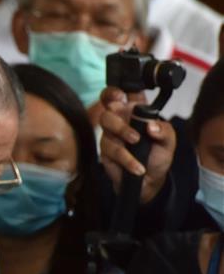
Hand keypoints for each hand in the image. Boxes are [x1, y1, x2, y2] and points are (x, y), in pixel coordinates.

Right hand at [98, 86, 175, 204]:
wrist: (149, 181)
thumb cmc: (157, 156)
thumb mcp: (168, 142)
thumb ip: (165, 130)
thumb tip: (151, 126)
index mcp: (134, 113)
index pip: (120, 95)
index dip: (115, 91)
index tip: (120, 95)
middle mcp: (119, 120)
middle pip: (108, 109)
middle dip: (117, 115)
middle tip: (130, 128)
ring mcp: (110, 135)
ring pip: (106, 126)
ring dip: (122, 134)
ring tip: (137, 144)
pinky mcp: (105, 151)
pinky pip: (111, 149)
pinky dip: (126, 158)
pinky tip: (137, 167)